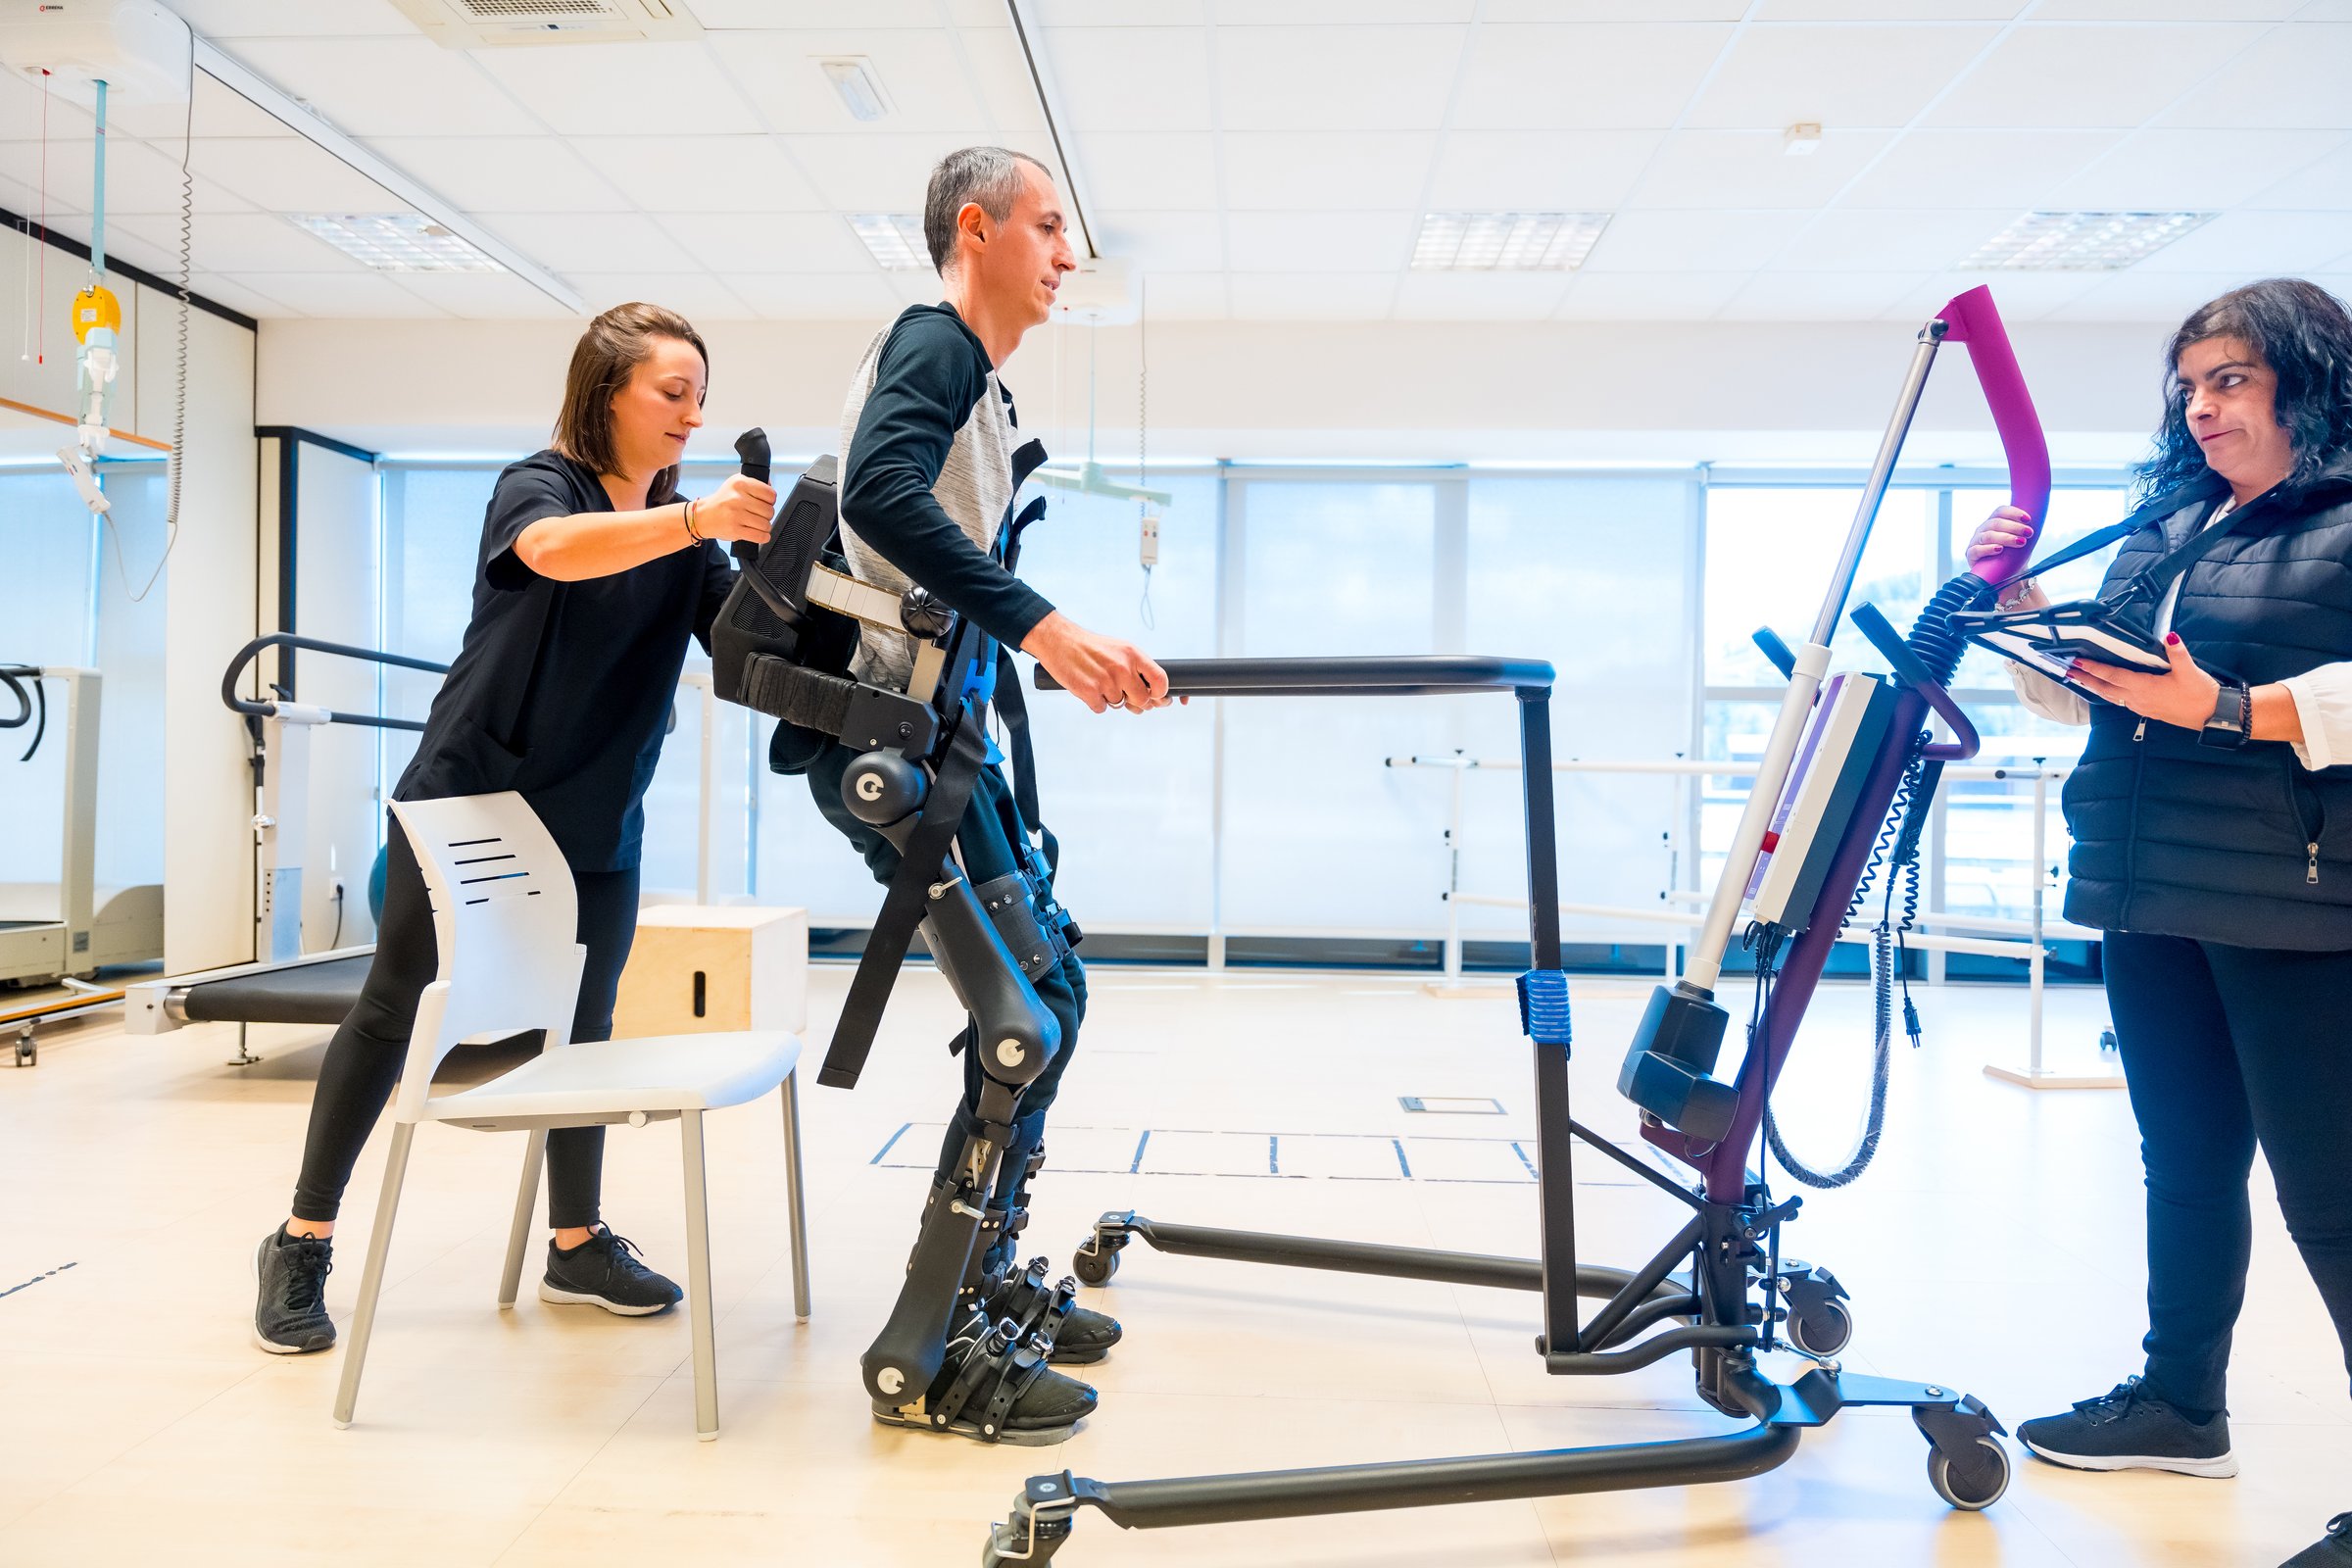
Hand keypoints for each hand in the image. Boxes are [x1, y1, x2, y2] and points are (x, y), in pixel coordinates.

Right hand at [695, 472, 776, 546]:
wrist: (703, 516)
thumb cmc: (722, 501)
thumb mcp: (735, 484)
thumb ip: (754, 483)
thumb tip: (770, 485)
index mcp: (740, 483)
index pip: (770, 494)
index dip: (770, 501)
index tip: (765, 503)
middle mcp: (737, 498)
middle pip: (769, 511)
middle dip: (767, 515)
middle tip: (758, 515)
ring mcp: (736, 515)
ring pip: (766, 524)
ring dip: (765, 527)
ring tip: (756, 524)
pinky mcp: (735, 530)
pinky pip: (760, 536)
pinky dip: (763, 537)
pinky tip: (759, 534)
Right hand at [1022, 610, 1173, 714]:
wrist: (1059, 641)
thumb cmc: (1090, 646)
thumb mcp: (1119, 649)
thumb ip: (1137, 668)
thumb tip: (1153, 695)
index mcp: (1132, 654)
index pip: (1160, 680)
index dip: (1160, 693)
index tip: (1155, 696)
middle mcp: (1122, 667)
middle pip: (1142, 699)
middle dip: (1134, 701)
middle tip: (1123, 693)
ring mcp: (1106, 681)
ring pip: (1119, 705)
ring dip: (1111, 699)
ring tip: (1099, 682)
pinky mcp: (1089, 691)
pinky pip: (1101, 708)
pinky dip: (1095, 702)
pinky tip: (1089, 687)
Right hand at [1967, 505, 2042, 609]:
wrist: (2005, 577)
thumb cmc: (2013, 557)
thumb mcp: (2020, 541)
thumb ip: (2024, 531)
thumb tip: (2039, 521)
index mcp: (1994, 523)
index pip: (2000, 511)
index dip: (2014, 513)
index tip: (2028, 519)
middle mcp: (1983, 530)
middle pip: (1995, 523)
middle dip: (2014, 527)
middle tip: (2029, 533)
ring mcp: (1975, 542)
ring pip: (1988, 535)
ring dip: (2006, 537)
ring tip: (2020, 542)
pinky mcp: (1971, 555)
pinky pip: (1977, 549)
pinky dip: (1989, 548)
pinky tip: (1999, 549)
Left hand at [2068, 633, 2222, 729]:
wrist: (2212, 716)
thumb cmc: (2201, 694)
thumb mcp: (2190, 671)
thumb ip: (2177, 653)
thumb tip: (2170, 636)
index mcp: (2144, 688)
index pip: (2112, 676)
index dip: (2094, 669)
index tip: (2078, 663)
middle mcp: (2137, 699)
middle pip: (2105, 688)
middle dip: (2086, 679)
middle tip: (2068, 670)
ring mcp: (2140, 706)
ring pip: (2110, 696)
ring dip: (2095, 687)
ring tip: (2080, 679)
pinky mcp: (2146, 710)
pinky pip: (2120, 701)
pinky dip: (2108, 693)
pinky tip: (2105, 689)